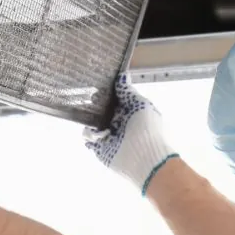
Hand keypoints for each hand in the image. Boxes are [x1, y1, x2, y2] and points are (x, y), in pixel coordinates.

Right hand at [84, 76, 178, 194]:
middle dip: (94, 104)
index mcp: (130, 112)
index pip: (115, 99)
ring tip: (91, 116)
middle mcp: (119, 123)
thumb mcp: (140, 105)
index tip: (97, 82)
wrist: (146, 159)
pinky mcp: (101, 148)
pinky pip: (89, 138)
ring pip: (93, 122)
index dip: (106, 91)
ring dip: (90, 119)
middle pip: (102, 110)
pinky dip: (88, 134)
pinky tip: (95, 133)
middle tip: (87, 97)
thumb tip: (121, 75)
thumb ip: (128, 92)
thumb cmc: (147, 129)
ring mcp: (109, 136)